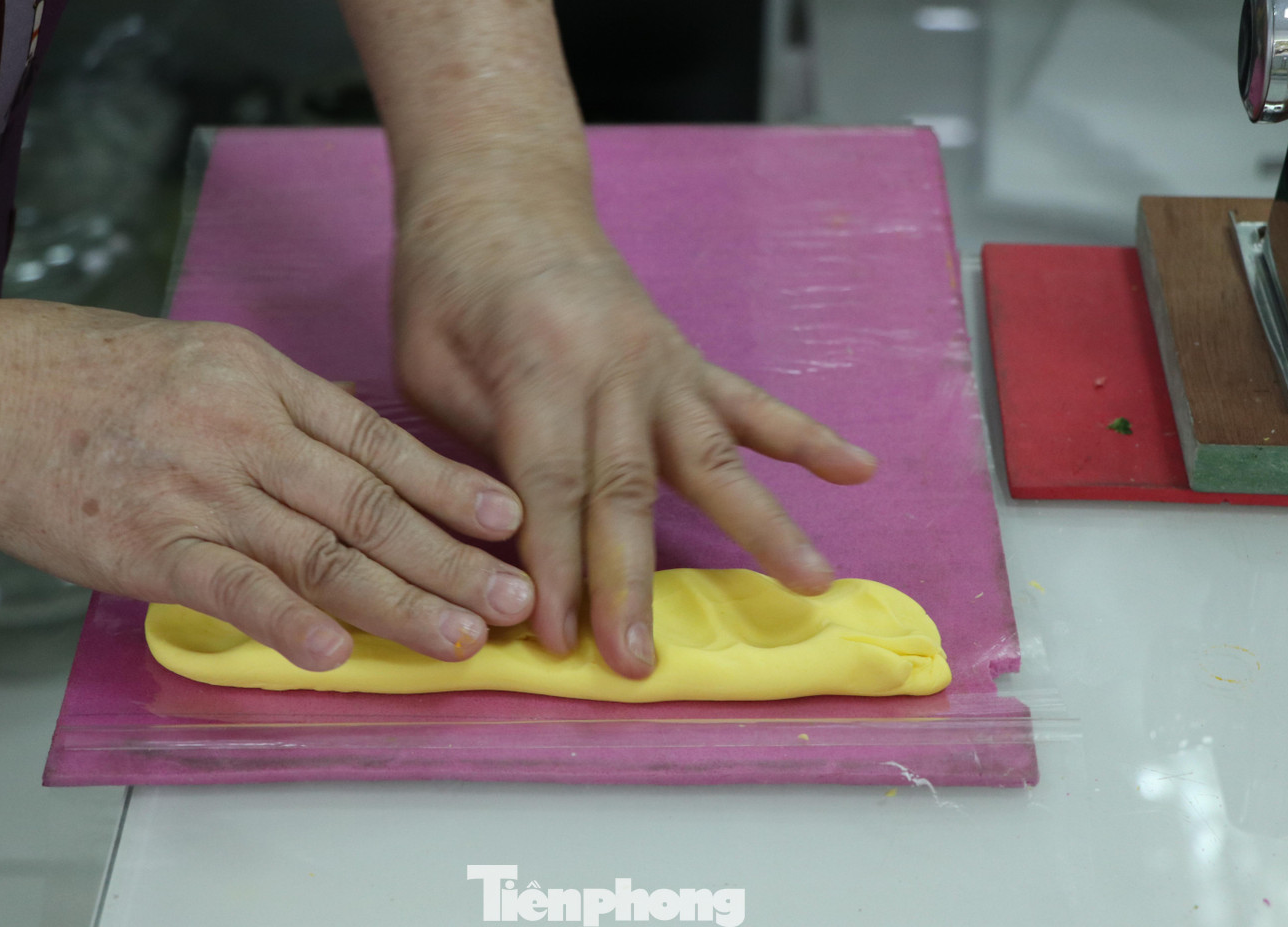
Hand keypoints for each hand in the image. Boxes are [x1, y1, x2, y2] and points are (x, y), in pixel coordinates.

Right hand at [0, 301, 534, 669]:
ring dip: (399, 600)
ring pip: (319, 553)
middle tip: (516, 595)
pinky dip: (284, 622)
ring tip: (462, 636)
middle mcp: (250, 437)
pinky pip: (231, 588)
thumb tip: (368, 444)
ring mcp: (204, 493)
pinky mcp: (152, 546)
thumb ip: (293, 407)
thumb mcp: (215, 360)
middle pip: (370, 506)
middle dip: (451, 556)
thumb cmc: (105, 377)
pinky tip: (335, 652)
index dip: (451, 486)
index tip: (510, 518)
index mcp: (271, 385)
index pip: (381, 444)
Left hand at [392, 200, 877, 678]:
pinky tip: (859, 470)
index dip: (554, 566)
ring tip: (814, 583)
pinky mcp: (687, 360)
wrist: (502, 195)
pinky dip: (806, 439)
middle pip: (628, 489)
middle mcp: (616, 366)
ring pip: (713, 457)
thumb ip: (477, 446)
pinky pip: (753, 404)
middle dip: (632, 580)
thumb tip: (515, 545)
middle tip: (641, 659)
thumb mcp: (428, 363)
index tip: (559, 639)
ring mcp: (662, 364)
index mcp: (540, 364)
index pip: (549, 485)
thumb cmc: (449, 285)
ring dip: (762, 524)